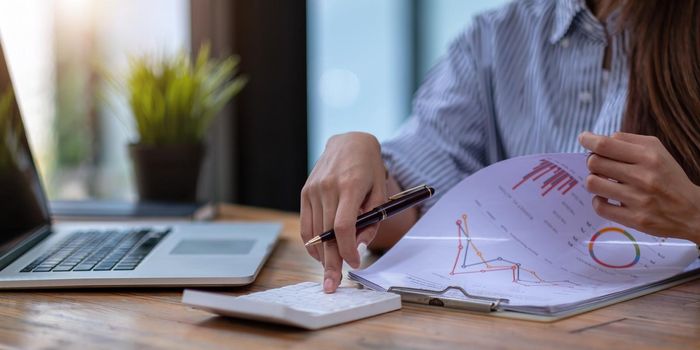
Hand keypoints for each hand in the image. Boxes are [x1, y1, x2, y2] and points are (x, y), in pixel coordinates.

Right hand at [300, 132, 387, 292]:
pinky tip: (320, 253)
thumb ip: (373, 219)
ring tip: (329, 270)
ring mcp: (313, 190)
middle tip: (332, 284)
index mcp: (349, 186)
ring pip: (313, 232)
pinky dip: (311, 242)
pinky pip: (305, 224)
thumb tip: (359, 244)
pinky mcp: (305, 192)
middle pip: (326, 234)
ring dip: (321, 255)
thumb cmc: (369, 168)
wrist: (349, 142)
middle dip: (331, 262)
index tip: (355, 263)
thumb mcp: (381, 191)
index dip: (348, 249)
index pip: (343, 226)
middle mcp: (327, 188)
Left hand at [579, 131, 699, 243]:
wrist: (692, 210)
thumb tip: (598, 140)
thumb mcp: (657, 151)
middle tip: (600, 165)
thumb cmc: (669, 176)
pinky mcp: (634, 219)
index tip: (583, 138)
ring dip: (594, 180)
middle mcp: (643, 177)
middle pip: (594, 163)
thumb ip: (628, 141)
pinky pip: (599, 207)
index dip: (588, 140)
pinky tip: (607, 198)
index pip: (605, 145)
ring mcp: (638, 199)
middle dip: (593, 161)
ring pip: (593, 183)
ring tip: (604, 182)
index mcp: (649, 156)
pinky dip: (598, 200)